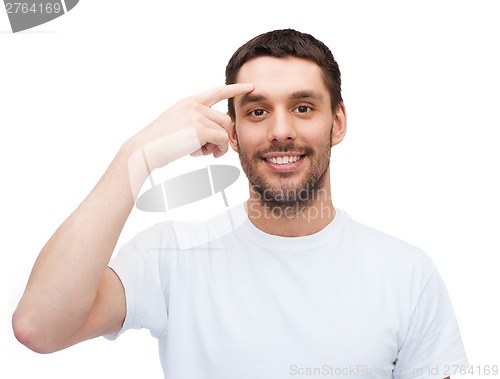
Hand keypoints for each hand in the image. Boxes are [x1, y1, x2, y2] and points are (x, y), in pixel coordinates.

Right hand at [128, 83, 253, 170]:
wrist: (144, 150)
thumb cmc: (159, 143)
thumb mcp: (178, 125)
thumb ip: (196, 123)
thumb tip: (218, 135)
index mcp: (189, 102)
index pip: (216, 91)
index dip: (234, 89)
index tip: (250, 86)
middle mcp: (194, 105)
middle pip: (224, 119)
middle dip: (222, 136)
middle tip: (211, 151)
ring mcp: (197, 116)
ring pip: (224, 130)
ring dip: (219, 145)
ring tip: (204, 153)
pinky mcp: (199, 130)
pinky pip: (221, 140)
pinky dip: (218, 150)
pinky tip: (204, 155)